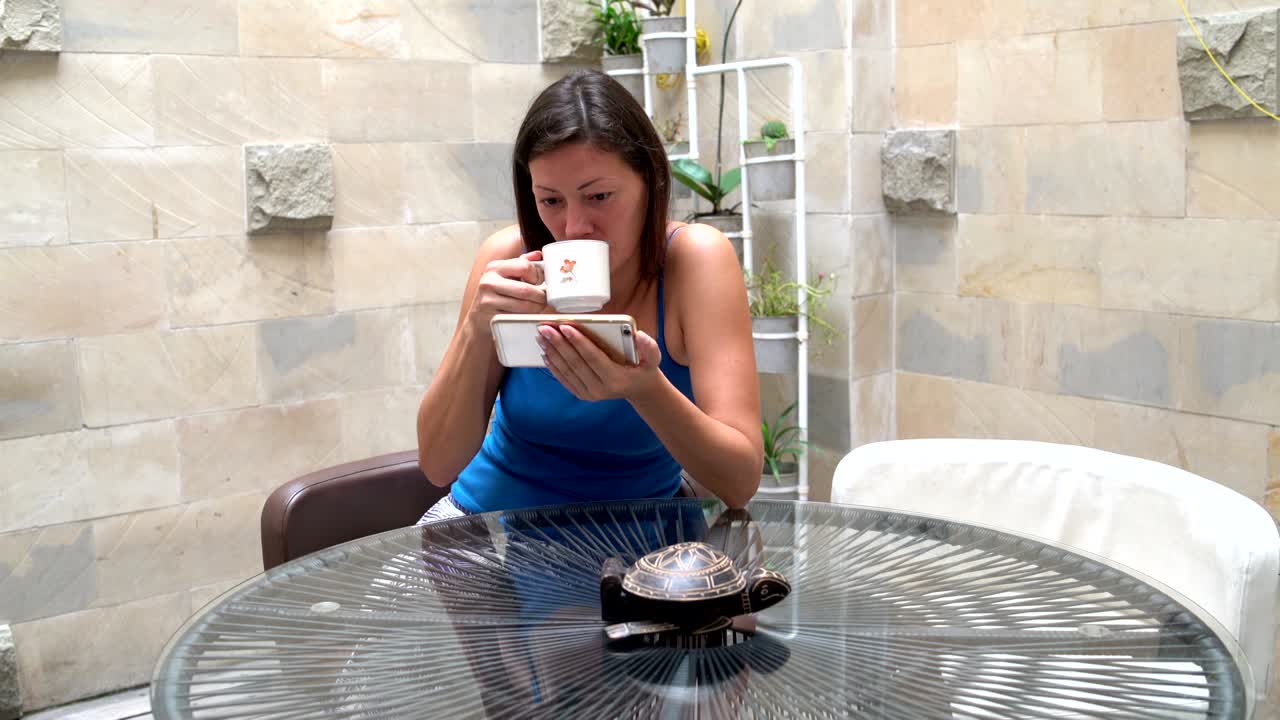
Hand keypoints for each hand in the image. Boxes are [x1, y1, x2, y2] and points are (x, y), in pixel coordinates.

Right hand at [466, 250, 546, 334]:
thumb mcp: (505, 275)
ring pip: (524, 305)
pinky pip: (518, 318)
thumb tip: (538, 255)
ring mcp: (488, 300)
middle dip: (541, 296)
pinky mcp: (491, 317)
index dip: (537, 275)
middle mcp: (489, 281)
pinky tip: (529, 315)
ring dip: (537, 307)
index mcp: (494, 267)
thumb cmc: (495, 294)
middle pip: (526, 289)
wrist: (478, 318)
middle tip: (545, 298)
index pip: (525, 266)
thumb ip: (521, 263)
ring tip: (539, 306)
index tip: (539, 282)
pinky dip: (528, 317)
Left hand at [537, 323, 662, 401]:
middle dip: (558, 344)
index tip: (565, 327)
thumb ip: (649, 347)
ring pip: (566, 370)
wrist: (639, 390)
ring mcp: (589, 394)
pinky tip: (545, 352)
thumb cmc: (644, 369)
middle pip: (575, 363)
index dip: (578, 342)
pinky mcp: (582, 394)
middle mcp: (600, 389)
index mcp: (616, 379)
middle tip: (545, 328)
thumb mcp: (653, 359)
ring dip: (552, 352)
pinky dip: (553, 365)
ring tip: (541, 336)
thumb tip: (639, 335)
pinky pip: (564, 379)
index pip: (593, 357)